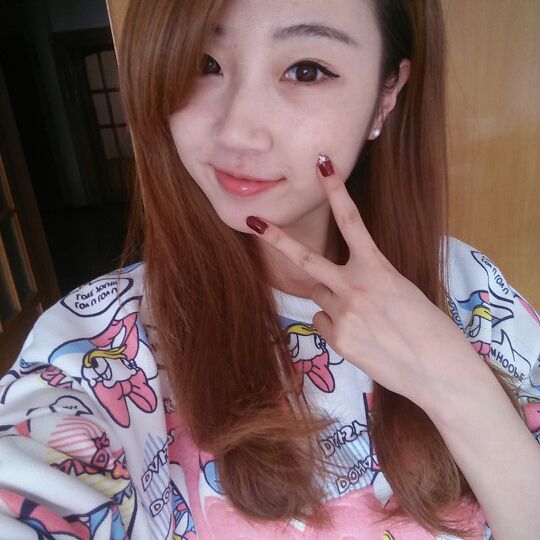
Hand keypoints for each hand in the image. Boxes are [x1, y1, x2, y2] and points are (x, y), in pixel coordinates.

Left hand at [245, 154, 481, 411]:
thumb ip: (370, 281)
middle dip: (277, 239)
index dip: (336, 191)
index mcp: (378, 268)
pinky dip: (334, 327)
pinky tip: (359, 338)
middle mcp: (354, 286)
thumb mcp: (402, 292)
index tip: (322, 165)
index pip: (352, 221)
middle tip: (252, 221)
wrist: (439, 371)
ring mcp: (342, 313)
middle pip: (306, 259)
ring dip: (331, 301)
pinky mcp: (337, 339)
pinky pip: (322, 323)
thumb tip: (338, 289)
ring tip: (362, 319)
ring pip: (319, 296)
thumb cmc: (430, 328)